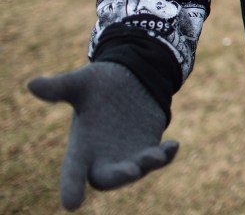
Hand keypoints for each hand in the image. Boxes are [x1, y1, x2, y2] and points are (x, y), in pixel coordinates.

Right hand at [28, 62, 177, 210]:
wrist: (129, 79)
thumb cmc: (99, 84)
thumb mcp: (81, 83)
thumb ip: (59, 88)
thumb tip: (32, 84)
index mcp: (82, 144)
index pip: (73, 170)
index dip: (71, 186)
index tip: (71, 203)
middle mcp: (104, 155)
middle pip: (107, 178)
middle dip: (118, 177)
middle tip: (129, 171)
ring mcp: (128, 153)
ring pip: (136, 169)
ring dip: (146, 165)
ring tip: (156, 155)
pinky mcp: (149, 147)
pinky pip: (159, 158)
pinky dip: (167, 155)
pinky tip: (174, 145)